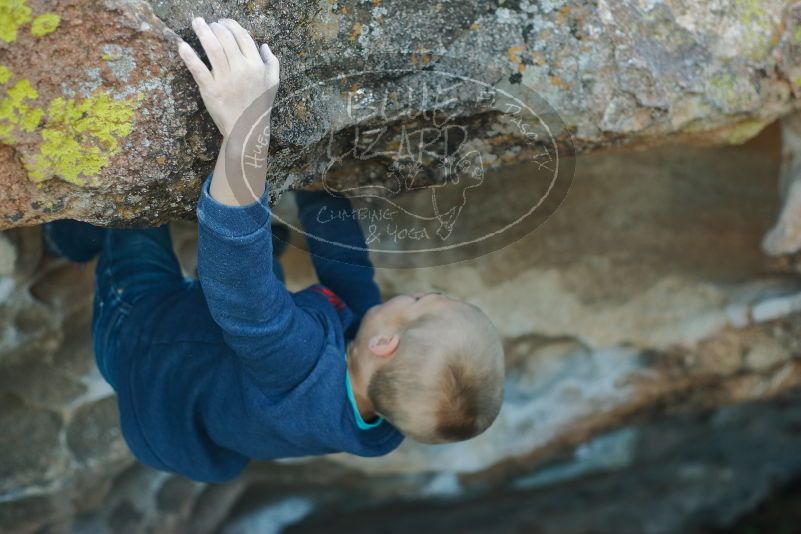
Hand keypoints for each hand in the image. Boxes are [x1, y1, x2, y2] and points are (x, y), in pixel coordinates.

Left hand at [178, 17, 278, 138]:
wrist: (247, 129)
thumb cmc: (260, 106)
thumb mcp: (273, 83)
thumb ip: (272, 62)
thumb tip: (265, 46)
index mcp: (256, 65)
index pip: (243, 37)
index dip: (231, 25)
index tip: (223, 22)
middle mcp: (241, 69)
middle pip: (226, 39)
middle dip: (216, 27)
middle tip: (209, 23)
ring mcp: (225, 79)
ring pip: (212, 49)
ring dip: (203, 32)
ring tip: (197, 22)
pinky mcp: (210, 89)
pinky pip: (198, 69)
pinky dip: (189, 56)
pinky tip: (182, 45)